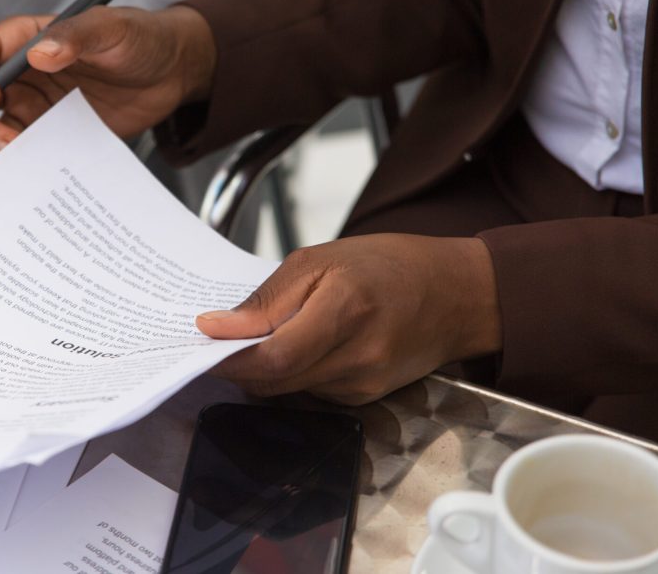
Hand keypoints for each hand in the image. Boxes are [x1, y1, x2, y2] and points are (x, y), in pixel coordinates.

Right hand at [0, 5, 215, 152]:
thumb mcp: (112, 27)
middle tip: (7, 142)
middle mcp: (17, 77)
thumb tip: (39, 54)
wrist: (172, 72)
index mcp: (20, 42)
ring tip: (24, 159)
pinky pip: (27, 157)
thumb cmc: (140, 37)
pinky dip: (25, 168)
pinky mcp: (53, 138)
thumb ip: (77, 35)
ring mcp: (33, 110)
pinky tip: (42, 175)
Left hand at [196, 234, 501, 404]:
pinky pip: (310, 391)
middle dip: (239, 364)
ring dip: (265, 369)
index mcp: (346, 310)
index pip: (272, 356)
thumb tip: (216, 327)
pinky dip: (293, 373)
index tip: (202, 342)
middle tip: (220, 341)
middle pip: (274, 380)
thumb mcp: (320, 259)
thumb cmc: (388, 266)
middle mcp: (359, 356)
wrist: (455, 294)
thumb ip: (267, 299)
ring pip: (287, 390)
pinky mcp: (366, 397)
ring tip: (266, 334)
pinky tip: (302, 345)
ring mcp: (365, 383)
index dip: (229, 357)